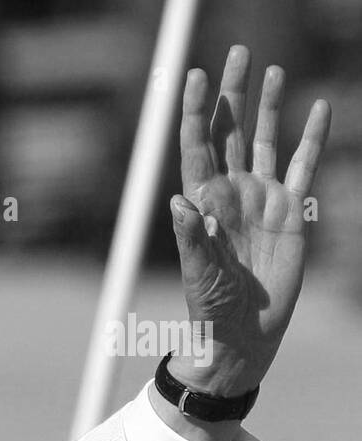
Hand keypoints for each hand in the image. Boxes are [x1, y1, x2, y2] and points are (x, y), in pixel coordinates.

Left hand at [168, 45, 330, 398]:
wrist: (242, 332)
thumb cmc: (210, 308)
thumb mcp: (199, 274)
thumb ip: (191, 239)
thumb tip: (180, 202)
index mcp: (202, 203)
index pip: (197, 147)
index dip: (196, 111)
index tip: (195, 76)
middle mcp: (230, 193)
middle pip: (230, 131)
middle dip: (232, 92)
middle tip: (237, 52)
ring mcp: (261, 198)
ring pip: (263, 140)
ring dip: (267, 105)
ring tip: (270, 68)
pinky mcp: (291, 211)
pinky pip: (302, 165)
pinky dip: (311, 137)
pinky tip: (317, 108)